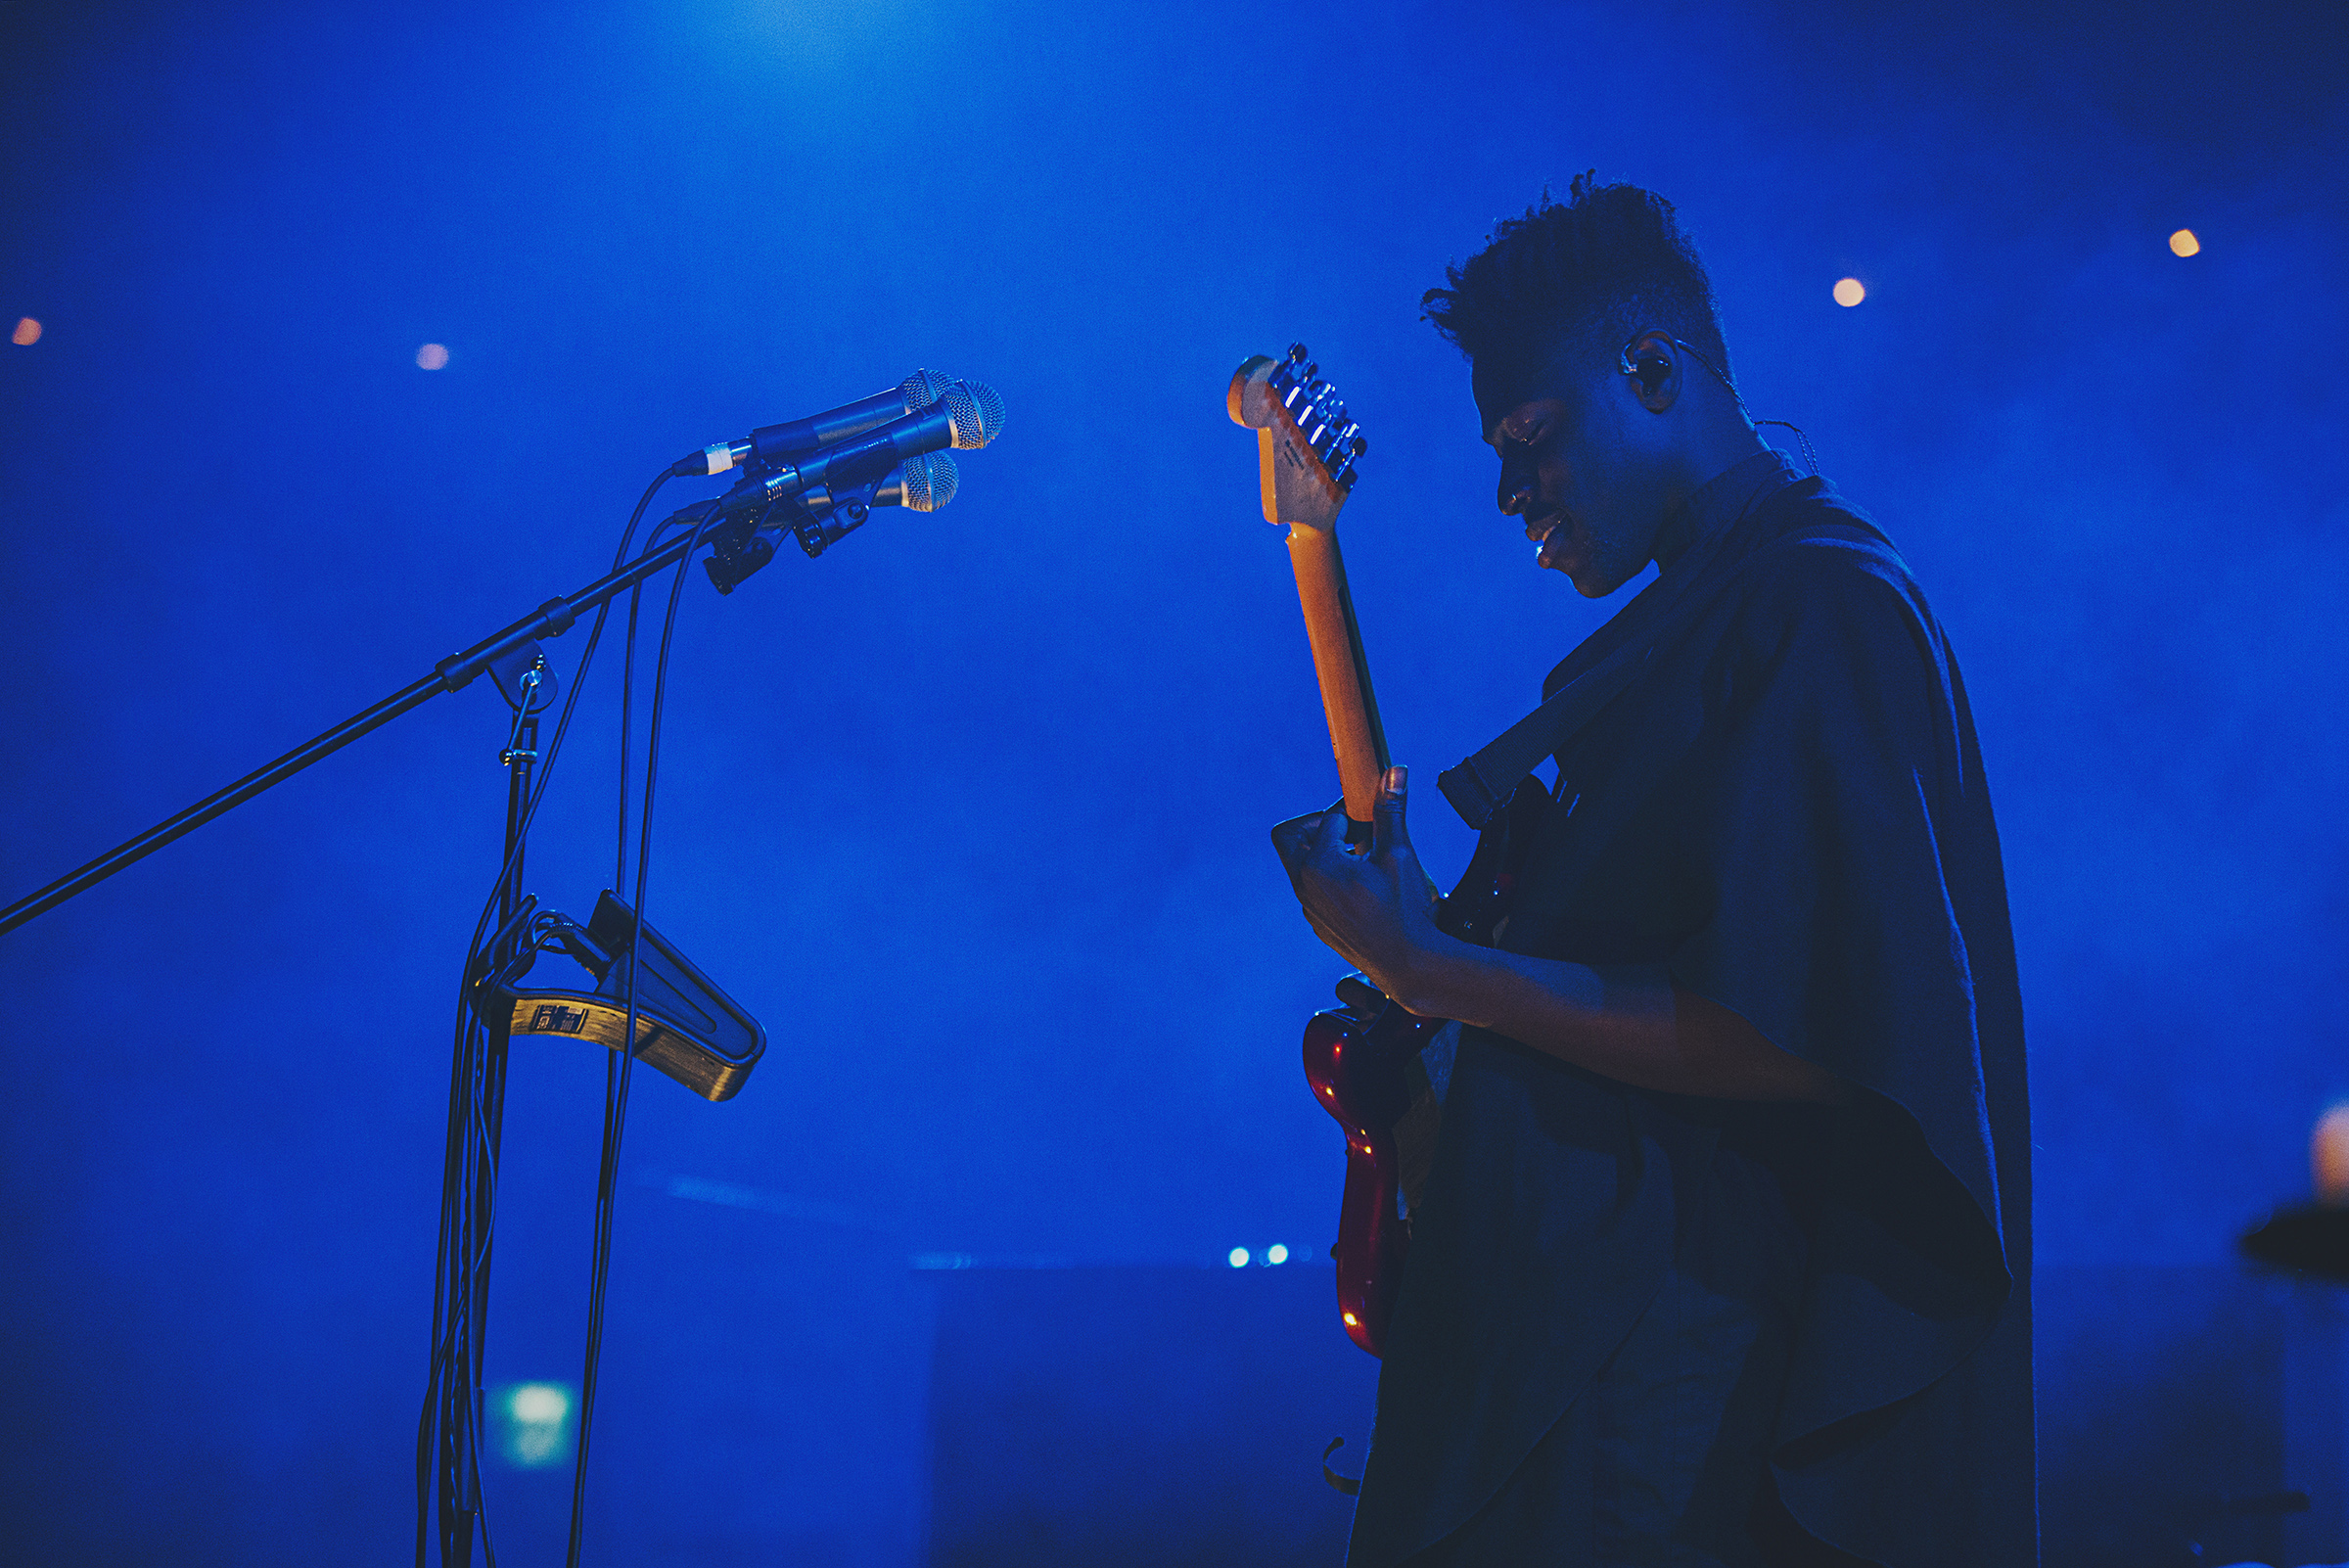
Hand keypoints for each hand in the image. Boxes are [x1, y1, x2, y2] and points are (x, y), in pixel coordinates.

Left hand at [1270, 766, 1454, 1010]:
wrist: (1407, 963)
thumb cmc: (1404, 911)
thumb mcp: (1399, 854)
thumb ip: (1390, 811)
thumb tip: (1394, 773)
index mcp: (1319, 865)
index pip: (1326, 820)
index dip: (1351, 815)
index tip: (1370, 821)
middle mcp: (1305, 885)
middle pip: (1289, 837)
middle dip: (1317, 826)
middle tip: (1349, 832)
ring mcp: (1308, 906)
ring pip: (1301, 865)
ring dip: (1325, 853)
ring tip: (1361, 860)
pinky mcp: (1316, 921)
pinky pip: (1311, 889)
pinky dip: (1329, 879)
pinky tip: (1362, 888)